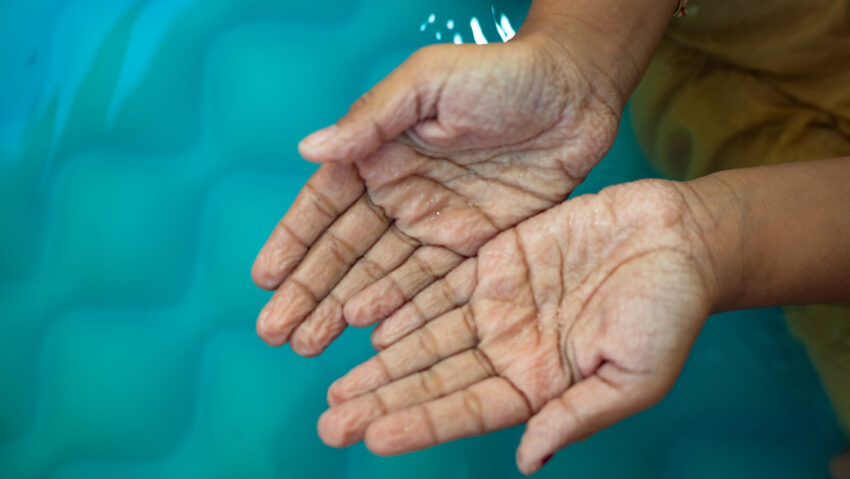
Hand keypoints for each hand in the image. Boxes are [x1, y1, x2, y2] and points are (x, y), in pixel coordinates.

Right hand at [251, 38, 621, 355]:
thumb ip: (371, 117)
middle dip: (308, 291)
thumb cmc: (502, 70)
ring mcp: (438, 222)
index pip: (325, 205)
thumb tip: (308, 149)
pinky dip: (399, 310)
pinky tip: (369, 335)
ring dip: (342, 310)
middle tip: (274, 333)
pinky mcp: (476, 243)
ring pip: (381, 276)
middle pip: (346, 251)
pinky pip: (432, 284)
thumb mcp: (429, 81)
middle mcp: (402, 192)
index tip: (264, 280)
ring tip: (307, 345)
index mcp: (380, 151)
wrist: (578, 91)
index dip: (294, 242)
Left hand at [316, 180, 720, 473]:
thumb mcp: (632, 377)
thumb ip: (575, 417)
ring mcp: (500, 304)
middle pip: (434, 378)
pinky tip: (369, 324)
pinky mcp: (497, 260)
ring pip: (427, 336)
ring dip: (382, 361)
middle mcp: (510, 348)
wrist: (681, 238)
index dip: (419, 423)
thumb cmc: (671, 310)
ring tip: (336, 384)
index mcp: (540, 383)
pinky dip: (405, 304)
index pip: (466, 409)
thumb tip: (527, 462)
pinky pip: (441, 284)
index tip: (371, 436)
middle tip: (329, 421)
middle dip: (383, 400)